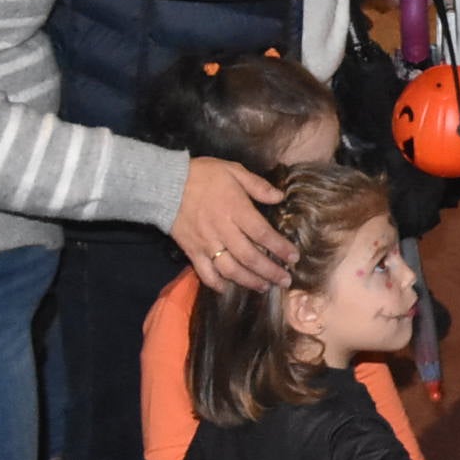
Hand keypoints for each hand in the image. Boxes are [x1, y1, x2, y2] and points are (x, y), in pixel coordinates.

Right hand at [172, 157, 292, 291]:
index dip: (280, 248)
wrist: (165, 184)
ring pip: (231, 269)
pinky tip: (228, 289)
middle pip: (250, 257)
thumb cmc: (202, 175)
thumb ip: (257, 185)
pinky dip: (217, 284)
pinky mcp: (192, 251)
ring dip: (249, 281)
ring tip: (264, 287)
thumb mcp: (233, 170)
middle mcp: (223, 230)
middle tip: (285, 281)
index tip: (294, 258)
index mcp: (236, 210)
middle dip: (270, 271)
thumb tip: (280, 197)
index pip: (263, 234)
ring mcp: (206, 243)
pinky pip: (205, 273)